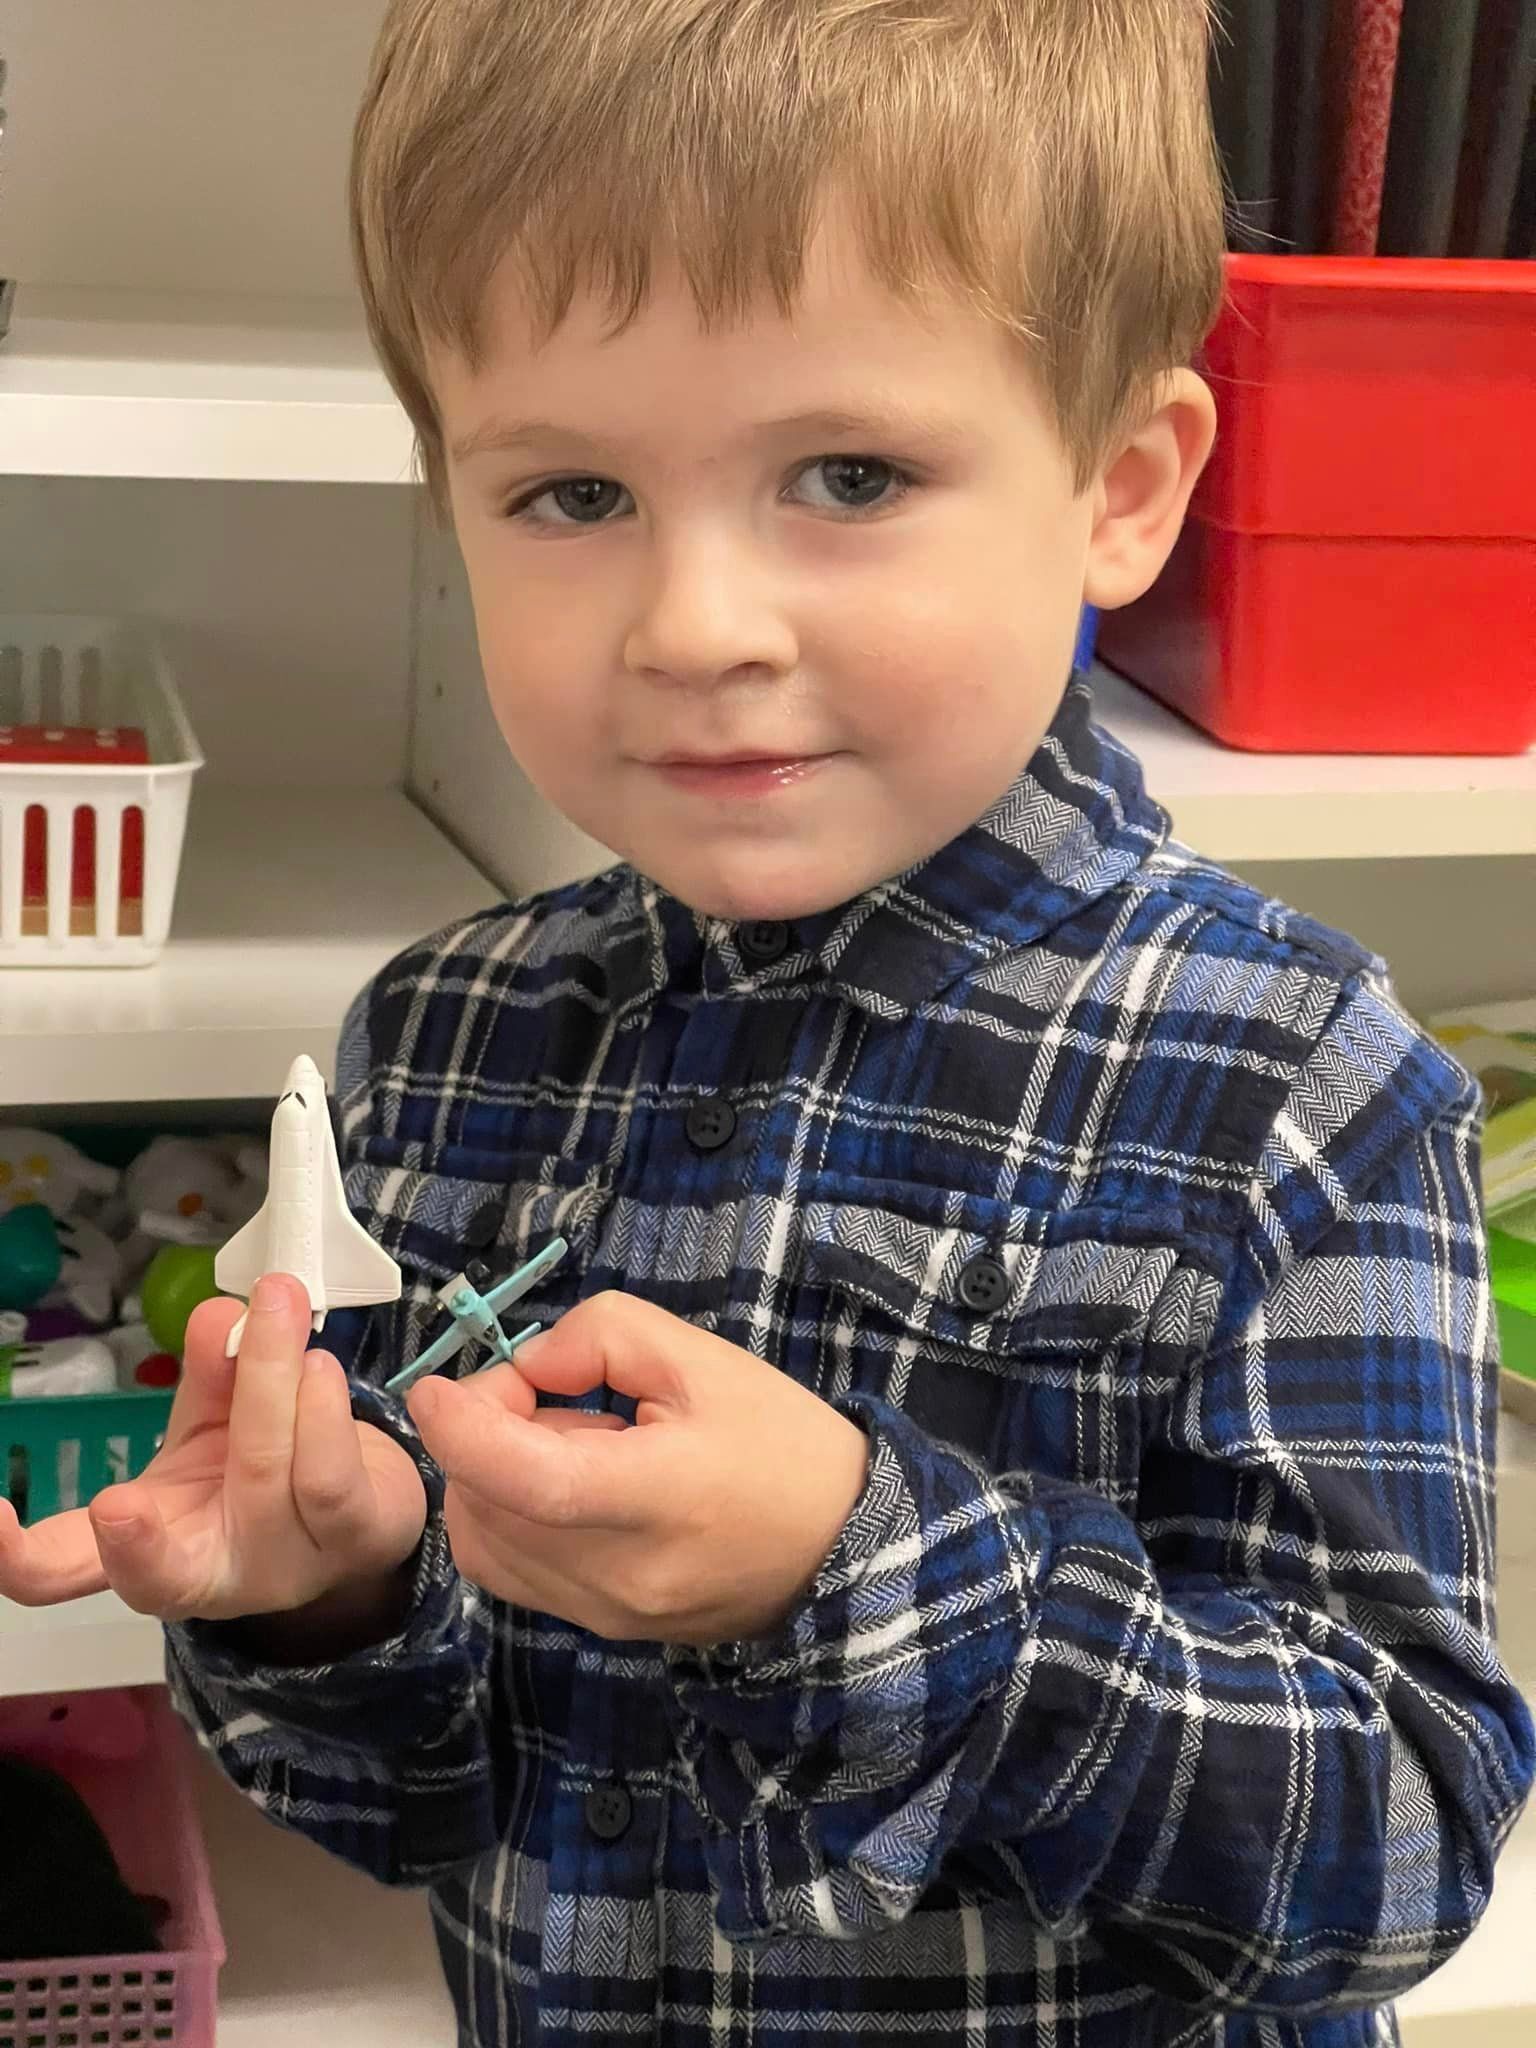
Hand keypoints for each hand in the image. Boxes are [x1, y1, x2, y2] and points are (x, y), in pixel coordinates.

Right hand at [0, 1274, 426, 1622]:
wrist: (362, 1517)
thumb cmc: (266, 1468)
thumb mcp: (216, 1423)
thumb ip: (209, 1376)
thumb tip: (215, 1317)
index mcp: (152, 1549)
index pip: (68, 1570)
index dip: (20, 1559)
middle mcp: (212, 1573)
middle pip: (191, 1505)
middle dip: (207, 1410)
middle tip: (223, 1317)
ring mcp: (286, 1566)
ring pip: (271, 1475)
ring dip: (274, 1376)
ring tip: (280, 1304)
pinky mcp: (355, 1543)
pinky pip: (332, 1478)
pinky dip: (326, 1407)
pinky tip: (320, 1366)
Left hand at [405, 1290, 869, 1646]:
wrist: (841, 1546)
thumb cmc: (779, 1441)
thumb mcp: (702, 1358)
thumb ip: (601, 1337)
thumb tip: (525, 1368)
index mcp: (658, 1498)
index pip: (530, 1480)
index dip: (464, 1431)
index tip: (432, 1389)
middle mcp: (619, 1575)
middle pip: (490, 1508)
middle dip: (482, 1438)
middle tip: (544, 1397)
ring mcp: (606, 1615)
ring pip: (486, 1545)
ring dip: (490, 1480)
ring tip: (568, 1443)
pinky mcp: (602, 1630)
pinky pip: (512, 1573)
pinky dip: (507, 1518)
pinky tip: (566, 1488)